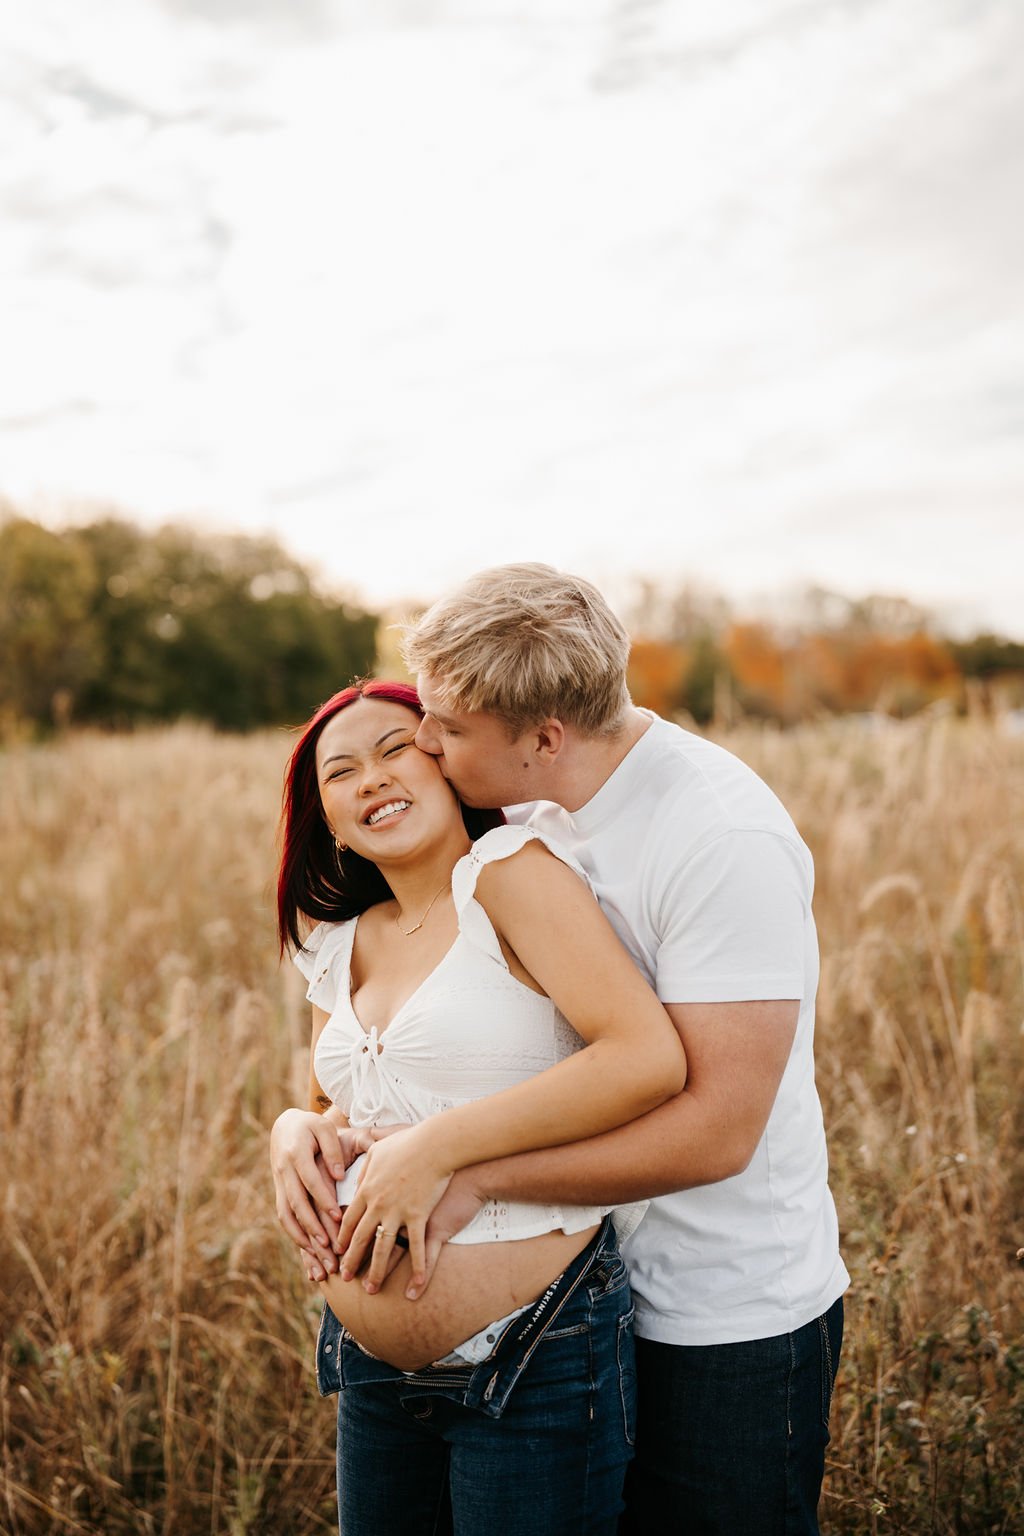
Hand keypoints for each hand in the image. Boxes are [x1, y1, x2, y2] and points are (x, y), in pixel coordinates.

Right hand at [270, 1109, 371, 1264]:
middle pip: (296, 1204)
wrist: (284, 1125)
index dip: (323, 1199)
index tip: (338, 1216)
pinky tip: (309, 1253)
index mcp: (296, 1153)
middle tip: (330, 1248)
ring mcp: (279, 1183)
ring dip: (302, 1239)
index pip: (310, 1180)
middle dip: (312, 1228)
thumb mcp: (324, 1127)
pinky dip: (295, 1236)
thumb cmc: (311, 1126)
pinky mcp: (279, 1192)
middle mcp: (284, 1171)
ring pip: (287, 1216)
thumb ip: (332, 1149)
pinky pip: (284, 1217)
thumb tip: (339, 1175)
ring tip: (320, 1259)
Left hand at [336, 1125, 453, 1297]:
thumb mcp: (378, 1149)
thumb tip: (358, 1180)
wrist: (435, 1143)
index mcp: (367, 1188)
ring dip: (376, 1271)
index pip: (349, 1220)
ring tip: (370, 1289)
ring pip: (383, 1248)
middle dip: (350, 1260)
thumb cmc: (408, 1141)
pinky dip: (416, 1269)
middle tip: (344, 1277)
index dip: (341, 1238)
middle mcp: (378, 1204)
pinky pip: (416, 1248)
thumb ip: (366, 1168)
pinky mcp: (418, 1216)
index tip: (336, 1252)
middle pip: (360, 1238)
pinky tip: (414, 1288)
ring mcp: (398, 1212)